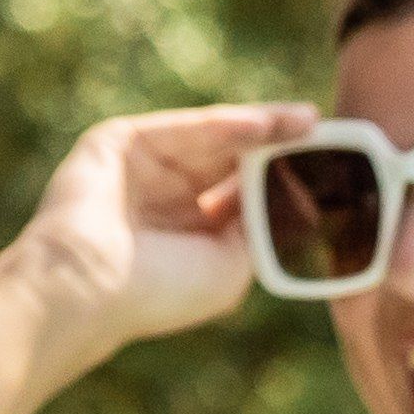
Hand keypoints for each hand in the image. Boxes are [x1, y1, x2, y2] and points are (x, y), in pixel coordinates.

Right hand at [5, 103, 305, 355]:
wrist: (91, 287)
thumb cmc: (161, 292)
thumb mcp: (231, 266)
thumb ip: (259, 227)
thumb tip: (290, 192)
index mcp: (186, 232)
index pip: (239, 192)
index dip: (279, 176)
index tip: (322, 165)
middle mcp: (163, 196)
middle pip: (229, 157)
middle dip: (275, 143)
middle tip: (319, 128)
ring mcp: (141, 166)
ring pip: (210, 137)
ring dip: (259, 127)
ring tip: (305, 121)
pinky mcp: (120, 142)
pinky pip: (184, 128)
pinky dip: (225, 126)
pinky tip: (265, 126)